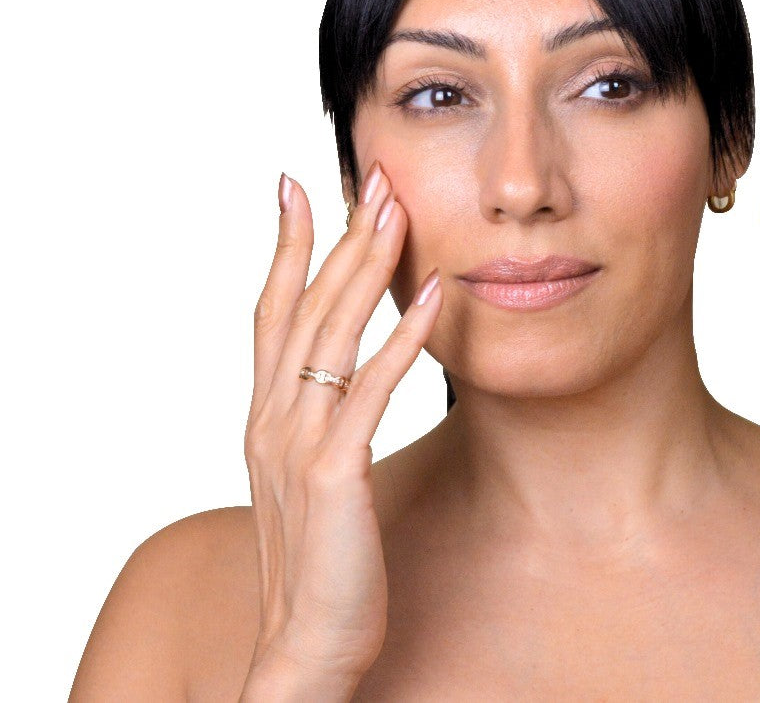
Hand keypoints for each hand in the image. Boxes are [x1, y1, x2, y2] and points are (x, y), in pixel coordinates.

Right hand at [243, 161, 441, 686]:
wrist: (305, 646)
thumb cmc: (323, 564)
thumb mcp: (317, 479)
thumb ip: (325, 423)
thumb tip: (345, 382)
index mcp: (267, 417)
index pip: (272, 312)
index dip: (285, 247)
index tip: (296, 186)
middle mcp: (273, 419)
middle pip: (305, 307)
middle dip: (338, 236)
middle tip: (370, 175)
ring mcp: (299, 444)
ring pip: (331, 334)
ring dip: (365, 266)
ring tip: (395, 208)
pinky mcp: (336, 474)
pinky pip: (370, 391)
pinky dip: (402, 340)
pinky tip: (431, 297)